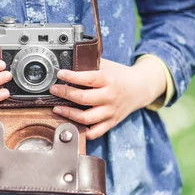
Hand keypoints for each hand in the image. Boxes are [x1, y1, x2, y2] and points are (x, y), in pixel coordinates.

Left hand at [49, 57, 166, 139]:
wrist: (140, 88)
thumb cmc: (119, 76)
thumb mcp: (107, 66)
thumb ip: (90, 65)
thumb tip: (68, 62)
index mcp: (109, 80)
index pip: (88, 79)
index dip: (72, 76)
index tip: (60, 74)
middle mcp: (110, 97)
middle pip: (84, 99)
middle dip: (65, 94)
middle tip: (54, 90)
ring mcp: (111, 112)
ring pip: (86, 118)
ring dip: (69, 114)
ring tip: (57, 108)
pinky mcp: (111, 122)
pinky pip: (95, 132)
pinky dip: (83, 131)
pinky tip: (72, 124)